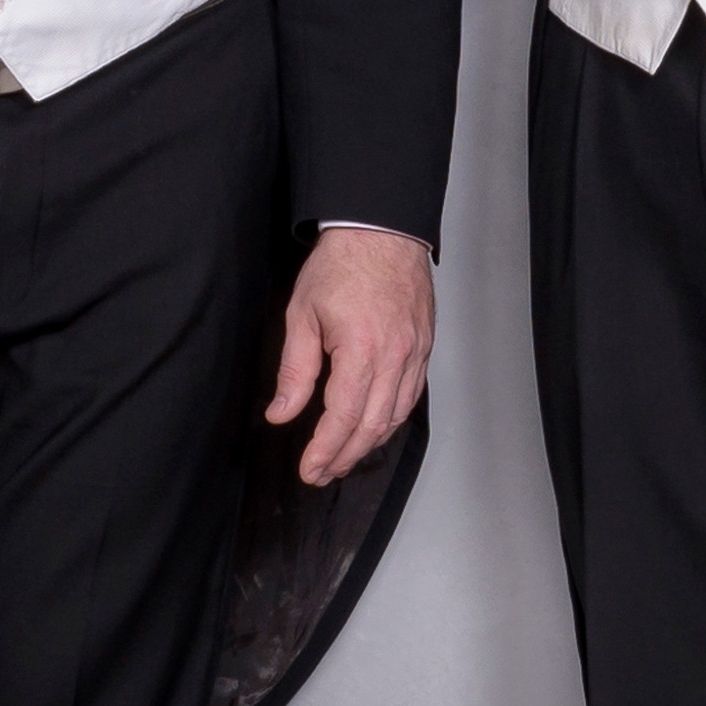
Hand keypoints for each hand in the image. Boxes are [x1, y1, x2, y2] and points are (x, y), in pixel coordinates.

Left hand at [270, 227, 435, 485]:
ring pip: (396, 416)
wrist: (381, 231)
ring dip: (369, 444)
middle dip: (345, 456)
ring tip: (343, 459)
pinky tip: (373, 428)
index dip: (325, 450)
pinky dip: (391, 420)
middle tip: (321, 473)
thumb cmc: (341, 265)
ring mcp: (414, 354)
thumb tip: (281, 413)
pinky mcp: (424, 348)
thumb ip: (295, 369)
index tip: (309, 470)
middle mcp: (394, 357)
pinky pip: (411, 397)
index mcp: (360, 349)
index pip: (342, 417)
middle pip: (371, 426)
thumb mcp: (302, 314)